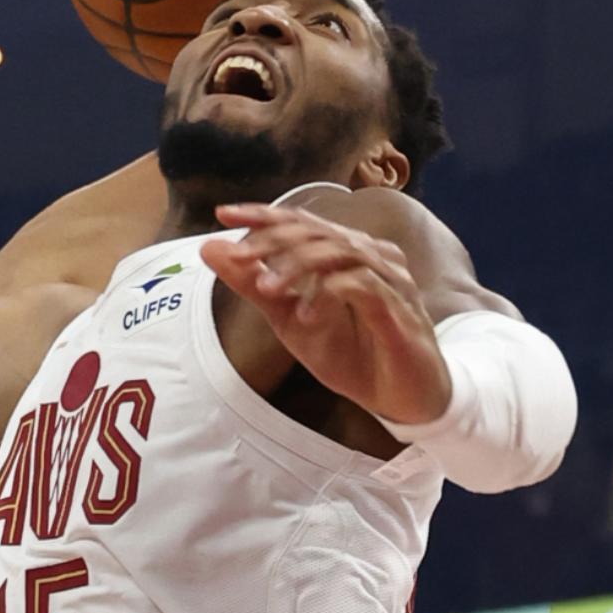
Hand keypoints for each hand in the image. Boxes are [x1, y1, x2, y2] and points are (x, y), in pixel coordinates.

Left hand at [198, 203, 451, 424]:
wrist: (402, 398)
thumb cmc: (354, 354)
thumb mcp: (290, 321)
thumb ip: (254, 285)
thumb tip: (209, 248)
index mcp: (348, 252)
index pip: (303, 221)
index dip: (264, 214)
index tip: (224, 214)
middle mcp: (372, 256)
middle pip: (319, 230)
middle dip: (274, 241)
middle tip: (239, 257)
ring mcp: (390, 280)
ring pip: (341, 251)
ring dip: (298, 266)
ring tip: (267, 289)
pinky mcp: (400, 309)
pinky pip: (364, 286)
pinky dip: (330, 294)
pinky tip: (307, 316)